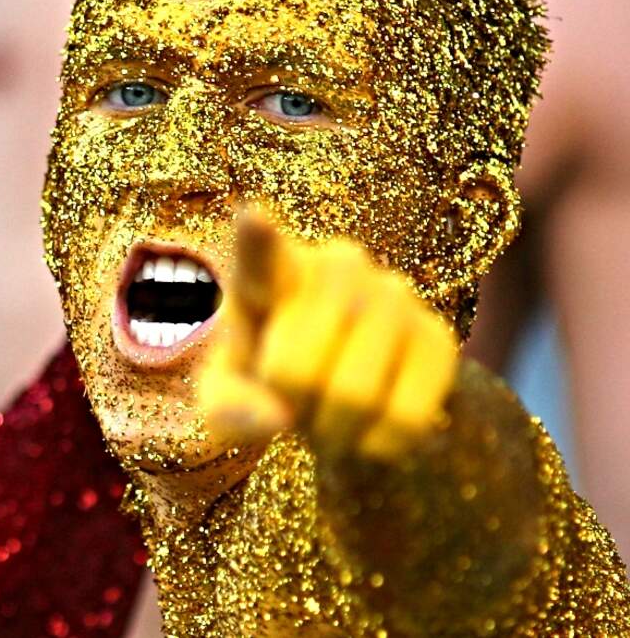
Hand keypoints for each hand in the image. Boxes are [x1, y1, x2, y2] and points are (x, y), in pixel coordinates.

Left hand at [199, 212, 459, 461]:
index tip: (253, 217)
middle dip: (289, 407)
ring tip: (331, 407)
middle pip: (295, 373)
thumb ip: (227, 409)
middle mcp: (337, 266)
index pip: (260, 253)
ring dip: (332, 430)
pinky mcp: (438, 336)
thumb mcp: (227, 398)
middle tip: (296, 398)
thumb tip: (278, 417)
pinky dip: (377, 446)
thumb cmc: (268, 382)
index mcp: (272, 272)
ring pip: (353, 398)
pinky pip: (405, 419)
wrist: (345, 397)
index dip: (258, 240)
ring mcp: (394, 294)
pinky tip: (371, 426)